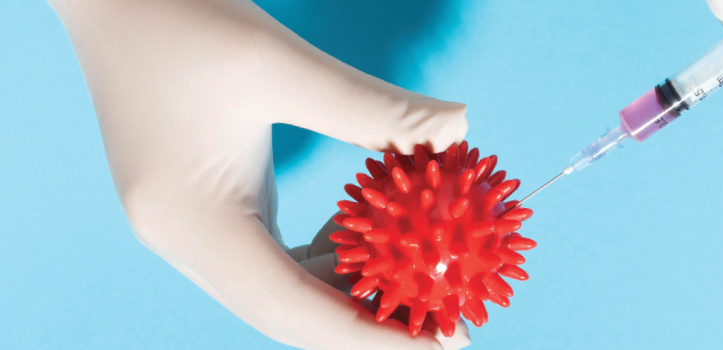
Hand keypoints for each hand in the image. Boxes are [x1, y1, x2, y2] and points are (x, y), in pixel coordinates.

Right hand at [47, 0, 468, 347]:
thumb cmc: (182, 18)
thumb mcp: (279, 63)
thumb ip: (371, 105)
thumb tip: (458, 126)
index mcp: (192, 220)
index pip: (292, 309)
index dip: (371, 336)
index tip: (445, 341)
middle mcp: (182, 240)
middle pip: (286, 310)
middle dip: (366, 322)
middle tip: (443, 316)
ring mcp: (186, 226)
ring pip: (278, 285)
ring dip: (346, 287)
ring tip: (415, 275)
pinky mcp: (199, 206)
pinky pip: (267, 253)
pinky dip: (322, 253)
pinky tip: (364, 227)